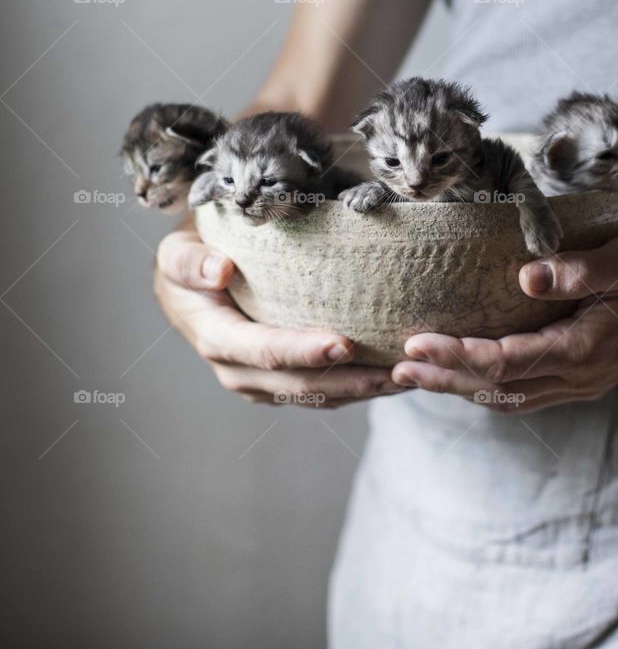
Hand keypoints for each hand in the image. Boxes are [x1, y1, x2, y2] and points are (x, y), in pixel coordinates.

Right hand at [154, 228, 403, 405]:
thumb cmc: (189, 260)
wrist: (186, 285)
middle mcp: (238, 371)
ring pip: (316, 396)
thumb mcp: (177, 252)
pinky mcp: (280, 382)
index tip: (345, 343)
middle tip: (396, 371)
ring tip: (408, 378)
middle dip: (350, 381)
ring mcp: (261, 382)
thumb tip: (219, 270)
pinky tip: (393, 378)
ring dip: (362, 391)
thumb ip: (192, 261)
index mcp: (216, 338)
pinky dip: (357, 388)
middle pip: (299, 384)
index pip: (264, 350)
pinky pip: (322, 393)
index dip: (304, 352)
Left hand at [390, 232, 617, 410]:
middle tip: (396, 366)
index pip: (507, 360)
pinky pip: (523, 394)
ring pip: (507, 397)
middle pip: (497, 387)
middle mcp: (579, 375)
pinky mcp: (580, 379)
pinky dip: (486, 388)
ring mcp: (581, 384)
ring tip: (415, 372)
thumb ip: (581, 269)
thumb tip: (526, 277)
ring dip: (459, 387)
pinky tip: (462, 375)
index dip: (457, 355)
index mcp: (586, 347)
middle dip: (443, 377)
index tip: (416, 341)